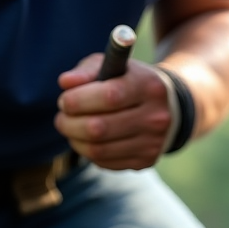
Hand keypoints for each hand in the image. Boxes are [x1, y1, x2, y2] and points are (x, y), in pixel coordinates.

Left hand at [54, 53, 172, 170]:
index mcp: (148, 86)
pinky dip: (88, 152)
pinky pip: (105, 162)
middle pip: (99, 128)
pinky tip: (87, 140)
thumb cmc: (129, 82)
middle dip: (69, 124)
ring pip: (98, 150)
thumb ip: (87, 70)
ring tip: (70, 128)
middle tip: (61, 118)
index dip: (77, 101)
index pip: (108, 96)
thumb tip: (65, 83)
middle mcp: (156, 117)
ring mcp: (153, 142)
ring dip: (75, 140)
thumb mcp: (112, 65)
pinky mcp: (146, 161)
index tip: (64, 101)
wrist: (167, 108)